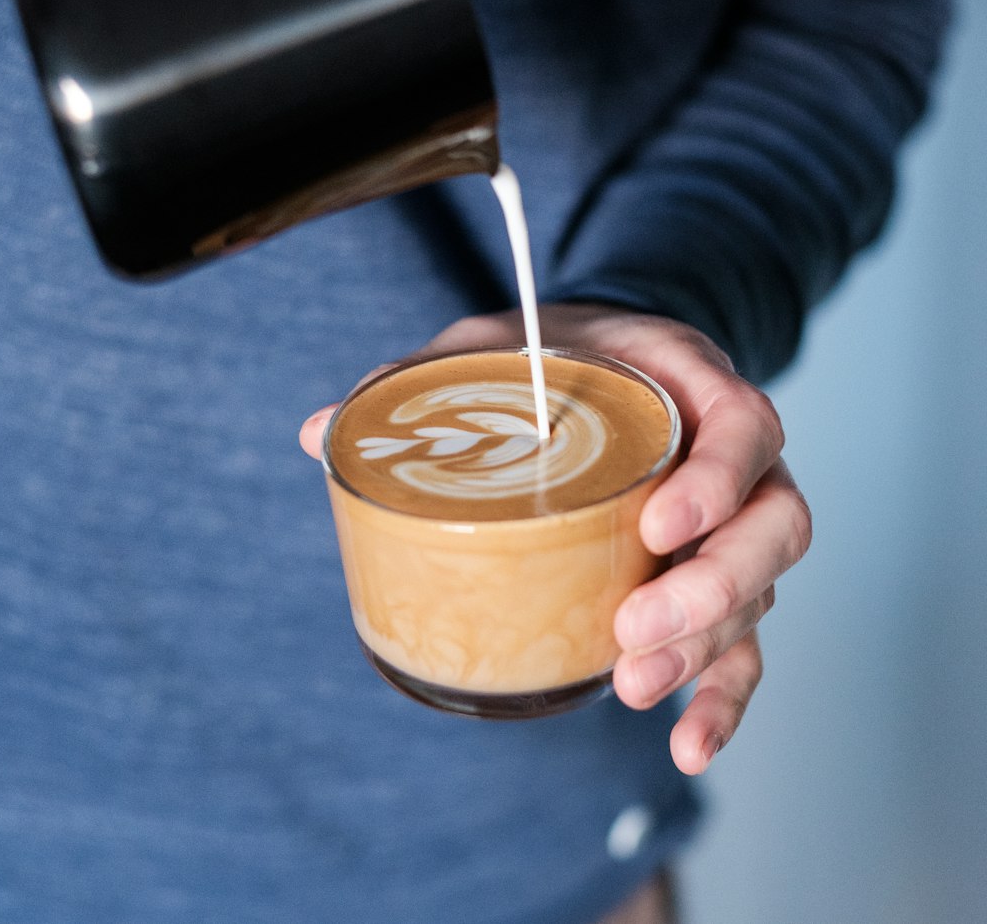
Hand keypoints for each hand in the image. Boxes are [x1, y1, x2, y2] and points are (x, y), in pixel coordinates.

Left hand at [300, 303, 811, 775]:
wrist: (603, 361)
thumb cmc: (554, 352)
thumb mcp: (492, 344)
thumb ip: (422, 377)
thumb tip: (316, 430)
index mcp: (691, 381)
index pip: (743, 426)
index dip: (716, 482)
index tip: (654, 528)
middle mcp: (735, 455)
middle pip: (773, 525)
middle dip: (709, 587)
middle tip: (630, 626)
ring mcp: (734, 522)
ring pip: (762, 590)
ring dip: (706, 647)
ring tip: (635, 687)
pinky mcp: (718, 578)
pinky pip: (746, 642)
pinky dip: (724, 697)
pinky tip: (687, 745)